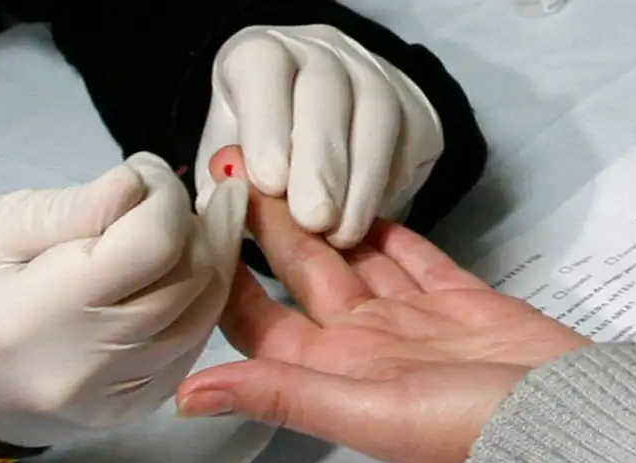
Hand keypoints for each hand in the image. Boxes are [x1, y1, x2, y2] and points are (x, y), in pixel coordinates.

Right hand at [0, 153, 248, 446]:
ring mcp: (117, 397)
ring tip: (194, 219)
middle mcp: (89, 367)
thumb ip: (75, 207)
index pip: (149, 245)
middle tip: (171, 192)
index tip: (146, 172)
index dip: (165, 196)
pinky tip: (183, 268)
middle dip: (194, 222)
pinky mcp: (135, 410)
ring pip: (204, 312)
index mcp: (40, 315)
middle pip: (188, 279)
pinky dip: (198, 299)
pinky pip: (192, 344)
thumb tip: (144, 184)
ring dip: (209, 258)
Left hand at [177, 148, 587, 462]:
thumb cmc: (468, 427)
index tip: (203, 226)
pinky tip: (367, 204)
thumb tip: (189, 397)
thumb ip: (282, 394)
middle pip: (306, 276)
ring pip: (357, 259)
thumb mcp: (366, 410)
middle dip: (274, 229)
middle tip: (245, 173)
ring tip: (295, 174)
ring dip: (327, 220)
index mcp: (335, 370)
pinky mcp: (462, 303)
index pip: (260, 320)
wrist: (570, 420)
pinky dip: (392, 233)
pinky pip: (416, 259)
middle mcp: (367, 345)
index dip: (228, 277)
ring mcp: (415, 322)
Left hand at [195, 24, 442, 248]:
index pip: (262, 68)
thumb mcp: (228, 164)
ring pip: (377, 114)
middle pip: (326, 93)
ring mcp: (373, 74)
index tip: (269, 183)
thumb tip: (225, 206)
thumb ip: (222, 184)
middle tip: (313, 220)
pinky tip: (368, 220)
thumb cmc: (257, 156)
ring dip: (362, 181)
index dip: (266, 124)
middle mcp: (320, 54)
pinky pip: (409, 140)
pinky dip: (390, 186)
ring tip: (342, 235)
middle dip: (321, 161)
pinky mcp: (413, 106)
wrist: (312, 145)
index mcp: (260, 56)